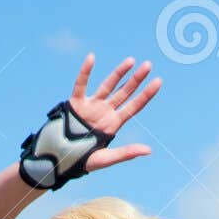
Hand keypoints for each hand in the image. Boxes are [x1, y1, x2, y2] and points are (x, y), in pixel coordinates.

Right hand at [68, 52, 162, 173]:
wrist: (61, 159)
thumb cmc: (83, 161)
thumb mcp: (106, 159)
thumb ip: (126, 153)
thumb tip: (149, 150)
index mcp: (113, 124)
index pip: (133, 107)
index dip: (146, 95)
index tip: (158, 81)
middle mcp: (104, 112)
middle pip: (124, 92)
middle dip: (136, 80)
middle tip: (149, 65)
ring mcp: (91, 106)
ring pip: (108, 85)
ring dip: (119, 73)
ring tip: (132, 60)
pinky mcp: (76, 103)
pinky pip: (81, 84)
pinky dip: (85, 72)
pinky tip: (91, 58)